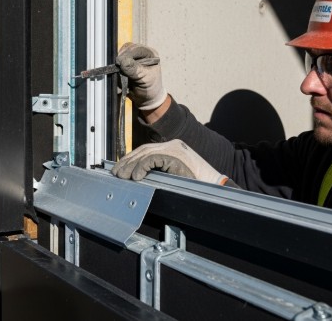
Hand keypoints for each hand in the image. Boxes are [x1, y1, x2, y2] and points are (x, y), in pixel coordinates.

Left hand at [112, 139, 227, 182]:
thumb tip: (139, 176)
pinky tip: (136, 176)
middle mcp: (173, 145)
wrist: (216, 186)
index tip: (121, 167)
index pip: (146, 150)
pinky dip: (142, 167)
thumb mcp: (175, 174)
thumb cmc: (196, 184)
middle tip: (116, 172)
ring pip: (146, 154)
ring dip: (131, 165)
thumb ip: (160, 170)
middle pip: (143, 150)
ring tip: (122, 176)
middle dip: (127, 161)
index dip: (131, 158)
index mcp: (172, 147)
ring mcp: (175, 149)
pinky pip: (153, 159)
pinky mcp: (176, 156)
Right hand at [116, 42, 167, 109]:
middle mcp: (142, 53)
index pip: (137, 49)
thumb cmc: (150, 88)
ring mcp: (133, 58)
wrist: (146, 99)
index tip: (119, 62)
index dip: (128, 54)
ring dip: (119, 63)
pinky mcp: (126, 64)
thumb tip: (122, 61)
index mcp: (150, 54)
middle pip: (128, 48)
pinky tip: (119, 73)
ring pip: (122, 54)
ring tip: (119, 71)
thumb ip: (134, 69)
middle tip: (118, 67)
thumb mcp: (144, 79)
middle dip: (122, 58)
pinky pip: (118, 61)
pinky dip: (117, 67)